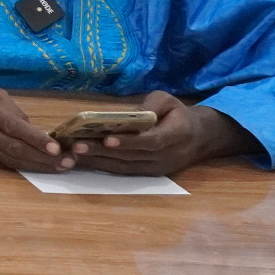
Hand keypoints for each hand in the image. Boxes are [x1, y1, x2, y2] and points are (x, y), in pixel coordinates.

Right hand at [0, 66, 73, 171]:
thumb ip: (12, 110)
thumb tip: (38, 131)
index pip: (12, 126)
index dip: (34, 139)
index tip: (56, 148)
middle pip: (13, 147)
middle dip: (42, 157)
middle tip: (67, 163)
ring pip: (10, 159)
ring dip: (36, 165)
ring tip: (59, 168)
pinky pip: (3, 163)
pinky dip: (23, 166)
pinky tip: (40, 168)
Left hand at [63, 91, 255, 176]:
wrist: (199, 137)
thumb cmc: (178, 114)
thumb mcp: (168, 100)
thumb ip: (149, 106)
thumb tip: (123, 115)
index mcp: (177, 135)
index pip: (151, 141)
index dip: (129, 141)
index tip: (107, 138)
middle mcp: (168, 156)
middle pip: (132, 157)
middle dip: (103, 152)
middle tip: (77, 146)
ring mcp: (159, 169)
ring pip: (126, 167)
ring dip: (99, 161)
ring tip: (75, 153)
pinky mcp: (150, 174)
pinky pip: (125, 172)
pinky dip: (105, 166)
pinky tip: (86, 160)